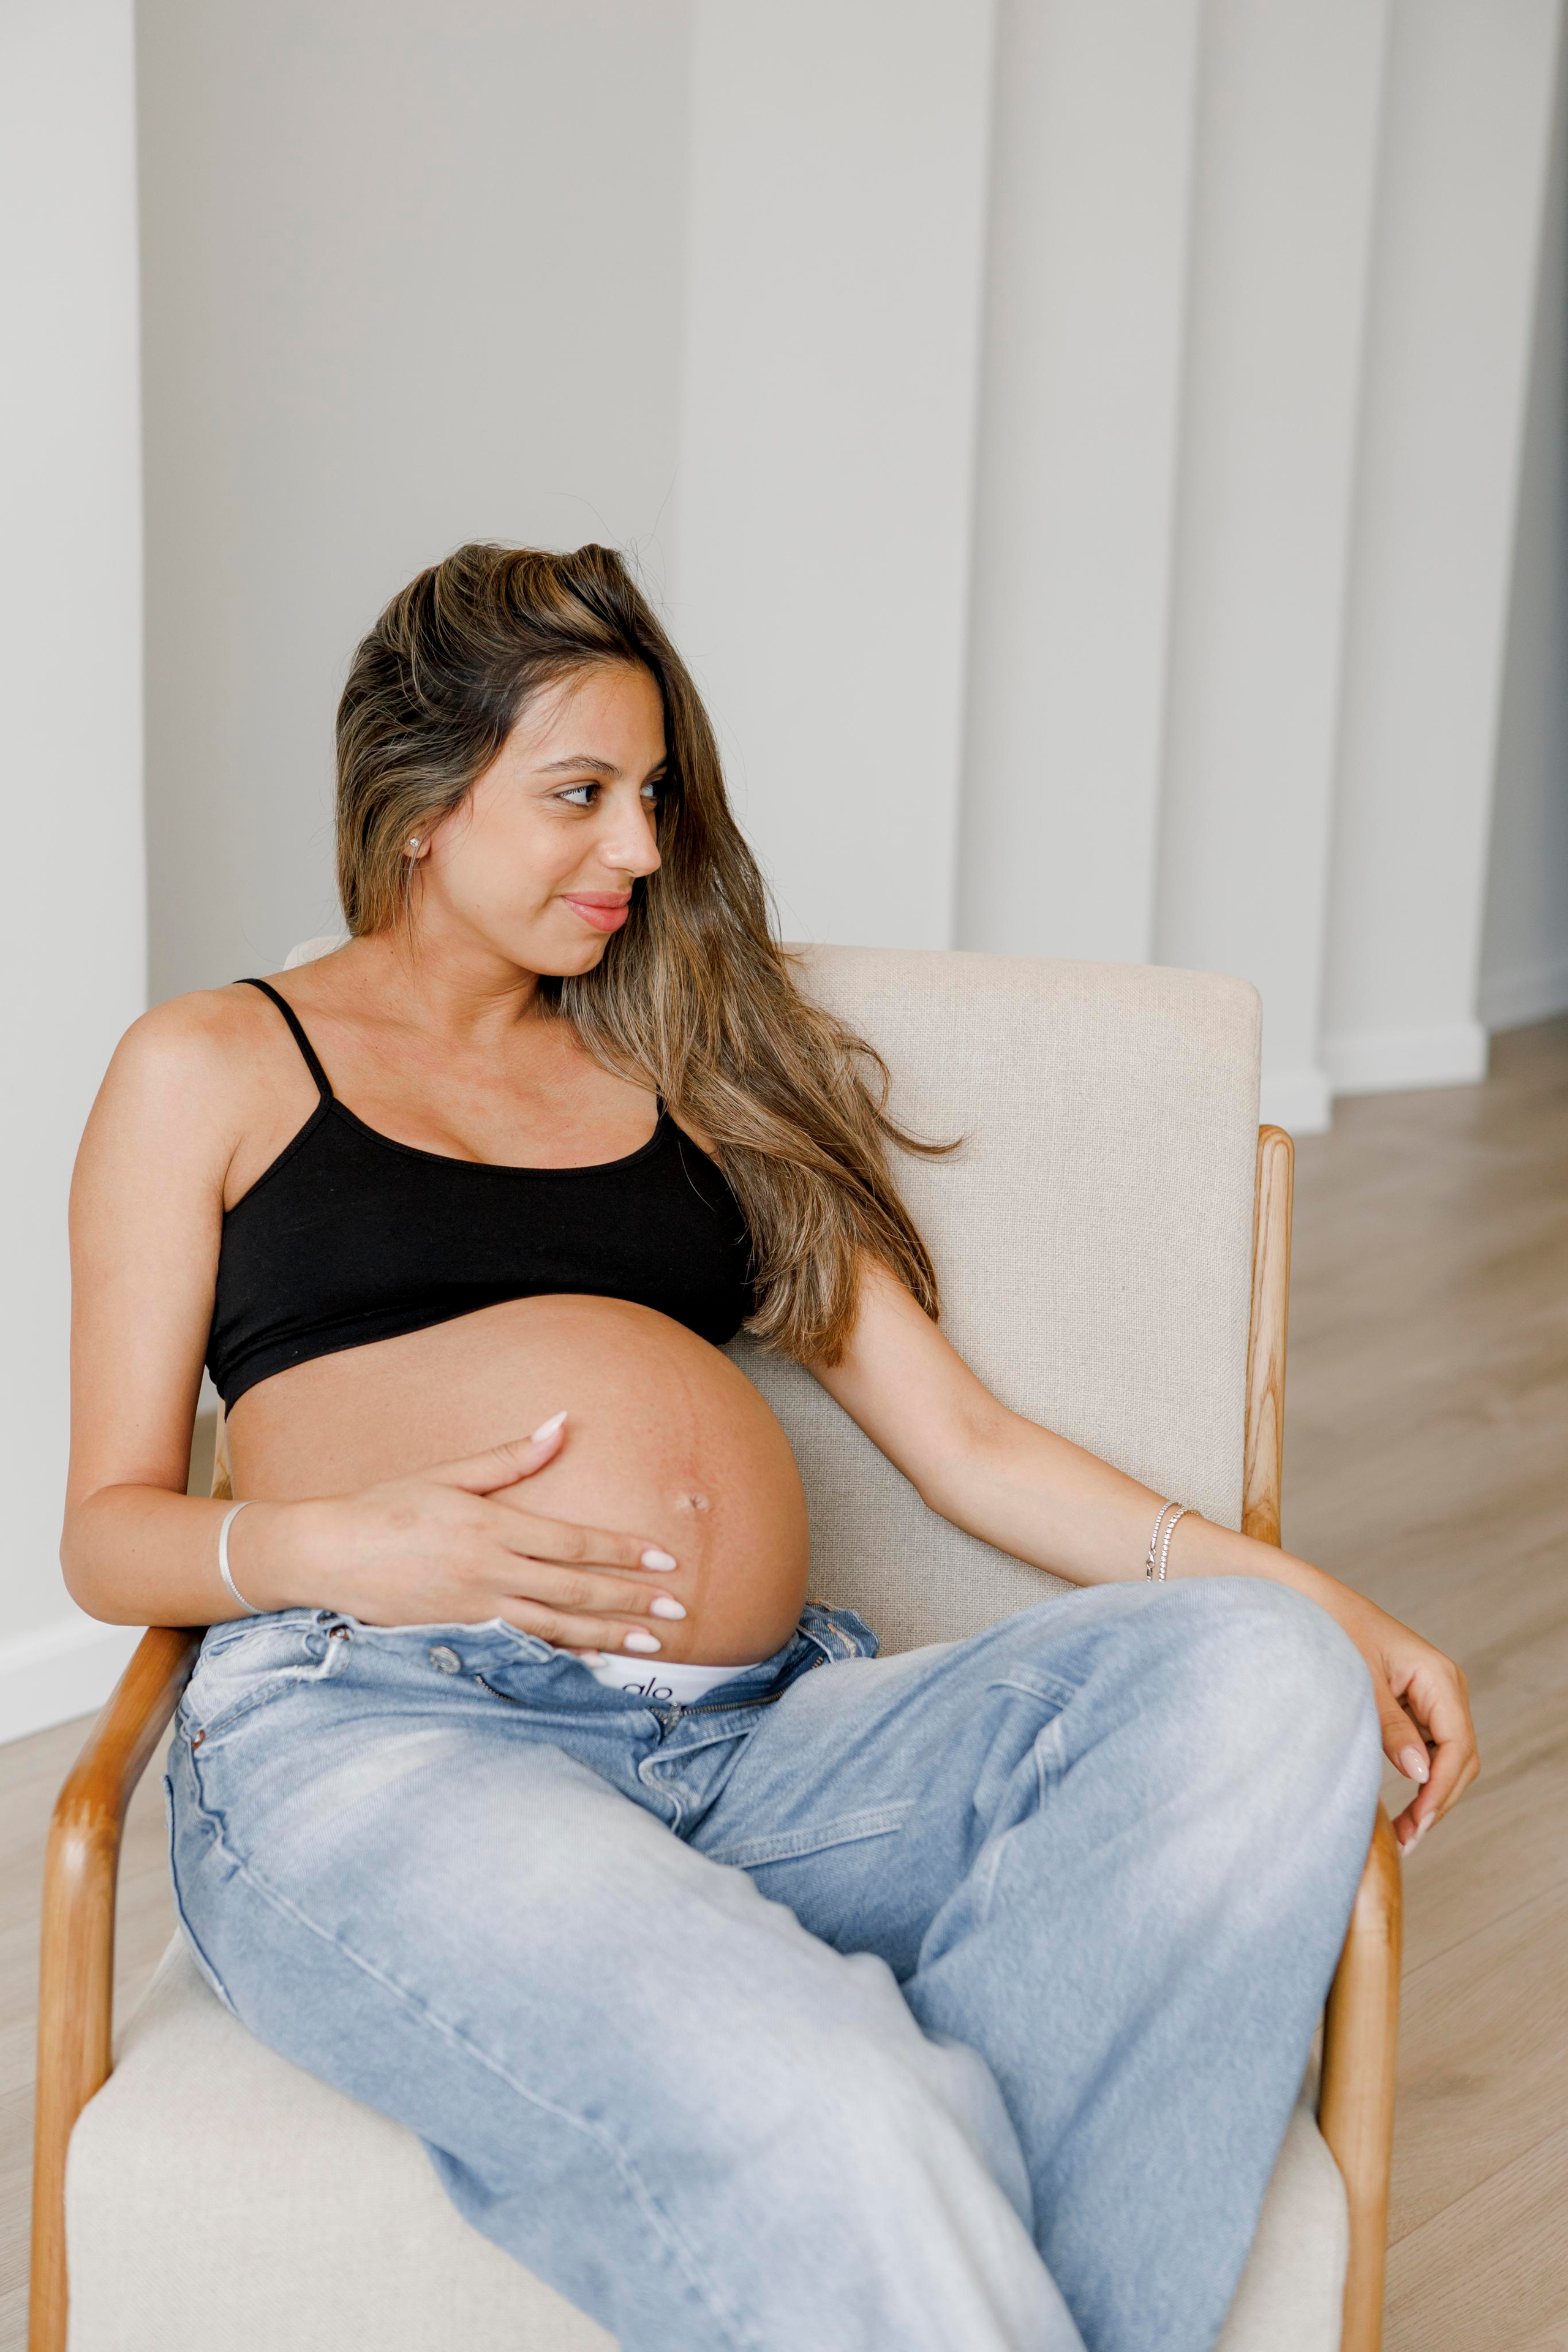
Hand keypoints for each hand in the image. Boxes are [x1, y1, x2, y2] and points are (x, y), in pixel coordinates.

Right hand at [255, 1414, 685, 1655]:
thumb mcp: (449, 1475)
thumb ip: (511, 1458)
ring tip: (653, 1647)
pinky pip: (522, 1650)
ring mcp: (475, 1612)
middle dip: (631, 1601)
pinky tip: (594, 1664)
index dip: (623, 1551)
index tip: (665, 1559)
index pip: (574, 1543)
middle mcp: (489, 1573)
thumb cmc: (387, 1507)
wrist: (326, 1555)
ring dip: (609, 1638)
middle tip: (679, 1610)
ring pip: (556, 1628)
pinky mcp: (460, 1637)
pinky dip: (563, 1658)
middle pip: (576, 1591)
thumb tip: (563, 1424)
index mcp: (491, 1527)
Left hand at [1306, 1573, 1477, 1851]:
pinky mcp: (1412, 1704)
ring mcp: (1430, 1696)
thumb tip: (1419, 1774)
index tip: (1417, 1824)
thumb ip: (1389, 1727)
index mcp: (1438, 1677)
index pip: (1458, 1747)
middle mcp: (1443, 1686)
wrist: (1306, 1600)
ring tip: (1402, 1832)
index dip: (1441, 1791)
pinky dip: (1418, 1778)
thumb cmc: (1331, 1629)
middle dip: (1438, 1801)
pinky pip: (1427, 1748)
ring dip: (1430, 1795)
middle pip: (1460, 1759)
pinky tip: (1398, 1803)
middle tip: (1407, 1840)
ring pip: (1447, 1759)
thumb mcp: (1359, 1682)